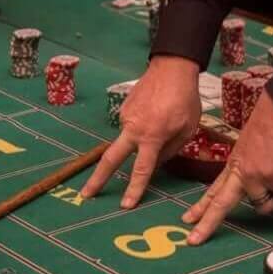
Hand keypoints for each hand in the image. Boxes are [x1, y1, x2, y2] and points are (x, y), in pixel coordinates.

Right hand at [82, 55, 200, 207]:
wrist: (171, 67)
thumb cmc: (185, 100)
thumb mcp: (187, 129)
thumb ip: (169, 151)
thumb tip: (154, 164)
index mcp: (151, 136)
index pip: (141, 170)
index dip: (134, 190)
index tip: (125, 206)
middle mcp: (133, 128)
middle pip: (110, 159)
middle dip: (97, 179)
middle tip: (85, 195)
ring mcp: (126, 117)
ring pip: (128, 140)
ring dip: (137, 141)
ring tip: (161, 119)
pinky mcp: (124, 109)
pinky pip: (131, 126)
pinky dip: (140, 128)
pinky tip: (154, 114)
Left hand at [182, 90, 272, 244]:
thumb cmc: (271, 126)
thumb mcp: (251, 148)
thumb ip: (251, 169)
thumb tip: (264, 192)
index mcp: (233, 166)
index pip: (213, 191)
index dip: (200, 207)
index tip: (187, 221)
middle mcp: (239, 172)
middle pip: (219, 204)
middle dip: (206, 224)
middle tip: (194, 240)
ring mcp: (253, 174)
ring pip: (262, 205)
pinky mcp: (271, 174)